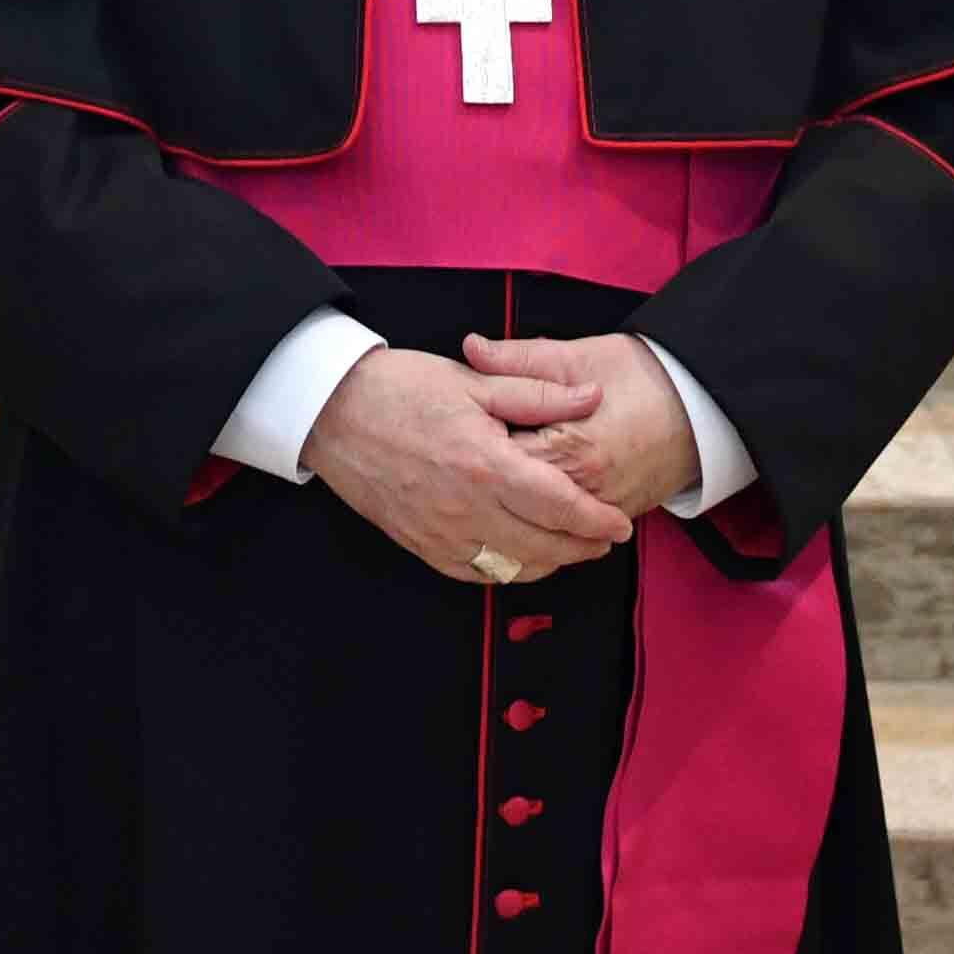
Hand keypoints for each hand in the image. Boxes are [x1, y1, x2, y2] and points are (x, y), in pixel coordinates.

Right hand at [305, 347, 636, 588]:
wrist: (332, 412)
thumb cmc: (400, 389)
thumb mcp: (475, 380)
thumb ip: (539, 395)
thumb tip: (591, 397)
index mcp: (486, 465)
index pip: (559, 506)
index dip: (597, 520)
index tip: (621, 525)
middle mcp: (466, 509)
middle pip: (544, 546)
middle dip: (583, 548)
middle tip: (606, 540)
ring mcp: (441, 534)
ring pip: (512, 567)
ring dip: (550, 563)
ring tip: (571, 548)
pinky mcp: (421, 545)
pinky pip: (476, 573)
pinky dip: (507, 570)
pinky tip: (522, 557)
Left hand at [466, 332, 702, 521]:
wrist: (698, 404)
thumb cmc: (640, 376)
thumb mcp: (576, 357)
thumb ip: (519, 359)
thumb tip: (472, 348)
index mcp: (568, 446)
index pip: (500, 463)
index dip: (473, 452)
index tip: (454, 439)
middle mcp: (584, 487)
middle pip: (513, 505)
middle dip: (484, 492)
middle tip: (461, 475)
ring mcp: (600, 510)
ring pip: (539, 531)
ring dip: (509, 520)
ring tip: (481, 501)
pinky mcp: (613, 519)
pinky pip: (566, 539)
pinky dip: (539, 534)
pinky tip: (516, 521)